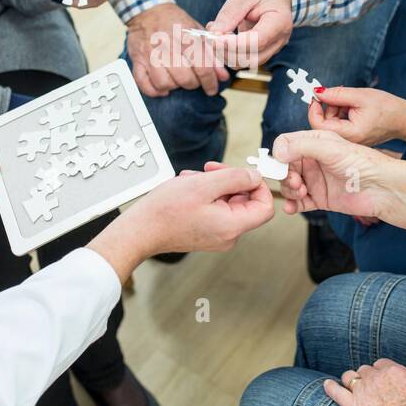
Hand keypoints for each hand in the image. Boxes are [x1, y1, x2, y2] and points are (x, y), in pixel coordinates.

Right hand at [89, 166, 274, 279]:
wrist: (140, 231)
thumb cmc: (166, 211)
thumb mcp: (204, 184)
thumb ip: (235, 178)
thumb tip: (254, 176)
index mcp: (232, 226)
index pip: (265, 207)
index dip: (258, 186)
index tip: (243, 173)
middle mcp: (228, 236)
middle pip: (245, 202)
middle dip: (229, 181)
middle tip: (209, 170)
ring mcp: (217, 236)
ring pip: (228, 202)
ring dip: (213, 185)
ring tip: (192, 179)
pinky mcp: (206, 233)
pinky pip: (216, 209)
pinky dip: (205, 195)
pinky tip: (188, 188)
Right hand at [126, 2, 230, 97]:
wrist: (148, 10)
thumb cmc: (175, 23)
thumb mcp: (197, 33)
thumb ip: (212, 55)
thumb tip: (223, 76)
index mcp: (186, 38)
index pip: (202, 67)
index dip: (210, 82)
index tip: (212, 88)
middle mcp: (168, 47)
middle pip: (184, 79)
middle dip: (193, 84)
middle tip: (193, 80)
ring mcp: (150, 54)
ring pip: (164, 83)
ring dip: (173, 87)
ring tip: (177, 81)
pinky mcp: (138, 60)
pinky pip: (144, 84)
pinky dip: (154, 90)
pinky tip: (162, 87)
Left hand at [208, 0, 293, 68]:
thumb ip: (229, 14)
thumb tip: (214, 33)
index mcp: (279, 21)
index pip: (257, 41)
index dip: (234, 44)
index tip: (215, 39)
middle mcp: (279, 39)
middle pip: (252, 58)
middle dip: (228, 52)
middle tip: (211, 38)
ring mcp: (273, 48)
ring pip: (248, 62)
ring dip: (227, 55)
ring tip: (215, 37)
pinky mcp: (264, 51)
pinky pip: (246, 58)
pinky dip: (231, 53)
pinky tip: (222, 40)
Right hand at [273, 130, 400, 220]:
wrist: (383, 188)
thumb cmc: (364, 163)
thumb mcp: (331, 148)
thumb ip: (302, 146)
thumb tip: (278, 153)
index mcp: (315, 141)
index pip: (286, 144)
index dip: (279, 154)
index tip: (280, 165)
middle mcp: (314, 160)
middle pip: (285, 166)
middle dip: (285, 175)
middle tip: (296, 182)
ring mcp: (316, 180)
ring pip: (290, 185)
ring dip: (289, 190)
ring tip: (300, 193)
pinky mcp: (321, 198)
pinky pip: (299, 202)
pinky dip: (292, 205)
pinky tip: (291, 207)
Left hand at [310, 86, 405, 147]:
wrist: (405, 119)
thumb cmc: (387, 108)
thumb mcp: (360, 95)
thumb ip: (336, 94)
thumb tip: (317, 92)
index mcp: (350, 134)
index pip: (319, 126)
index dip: (314, 110)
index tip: (317, 96)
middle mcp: (348, 142)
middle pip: (324, 123)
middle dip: (328, 106)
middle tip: (340, 93)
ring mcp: (350, 140)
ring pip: (331, 122)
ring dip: (336, 107)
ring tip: (352, 99)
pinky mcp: (352, 136)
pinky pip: (340, 123)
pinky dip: (342, 112)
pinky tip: (354, 106)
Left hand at [323, 359, 405, 405]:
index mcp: (396, 372)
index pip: (382, 364)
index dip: (382, 372)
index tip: (383, 380)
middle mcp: (377, 378)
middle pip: (366, 370)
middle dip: (369, 377)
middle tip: (372, 390)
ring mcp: (363, 392)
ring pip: (350, 376)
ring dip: (352, 380)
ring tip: (352, 387)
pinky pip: (336, 393)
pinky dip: (330, 388)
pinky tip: (327, 385)